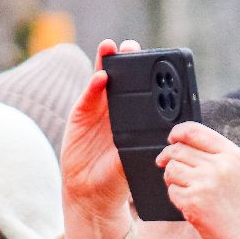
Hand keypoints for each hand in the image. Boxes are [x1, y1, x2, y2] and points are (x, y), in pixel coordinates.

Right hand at [62, 38, 140, 238]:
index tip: (156, 60)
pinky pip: (88, 96)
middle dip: (127, 60)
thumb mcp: (133, 161)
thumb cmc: (117, 177)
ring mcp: (98, 109)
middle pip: (123, 78)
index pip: (142, 91)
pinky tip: (101, 77)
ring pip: (103, 79)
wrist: (90, 191)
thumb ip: (139, 146)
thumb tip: (158, 137)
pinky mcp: (81, 114)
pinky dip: (93, 85)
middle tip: (132, 47)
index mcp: (135, 117)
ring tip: (111, 47)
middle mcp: (117, 108)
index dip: (147, 75)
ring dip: (107, 62)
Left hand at [157, 121, 239, 238]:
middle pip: (179, 150)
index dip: (178, 133)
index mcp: (234, 156)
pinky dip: (177, 200)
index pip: (196, 131)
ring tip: (187, 193)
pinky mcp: (193, 201)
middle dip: (169, 158)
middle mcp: (220, 165)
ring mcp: (206, 182)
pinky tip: (193, 209)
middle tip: (167, 168)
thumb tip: (188, 149)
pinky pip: (172, 192)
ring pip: (172, 169)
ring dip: (173, 180)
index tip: (171, 139)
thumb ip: (220, 159)